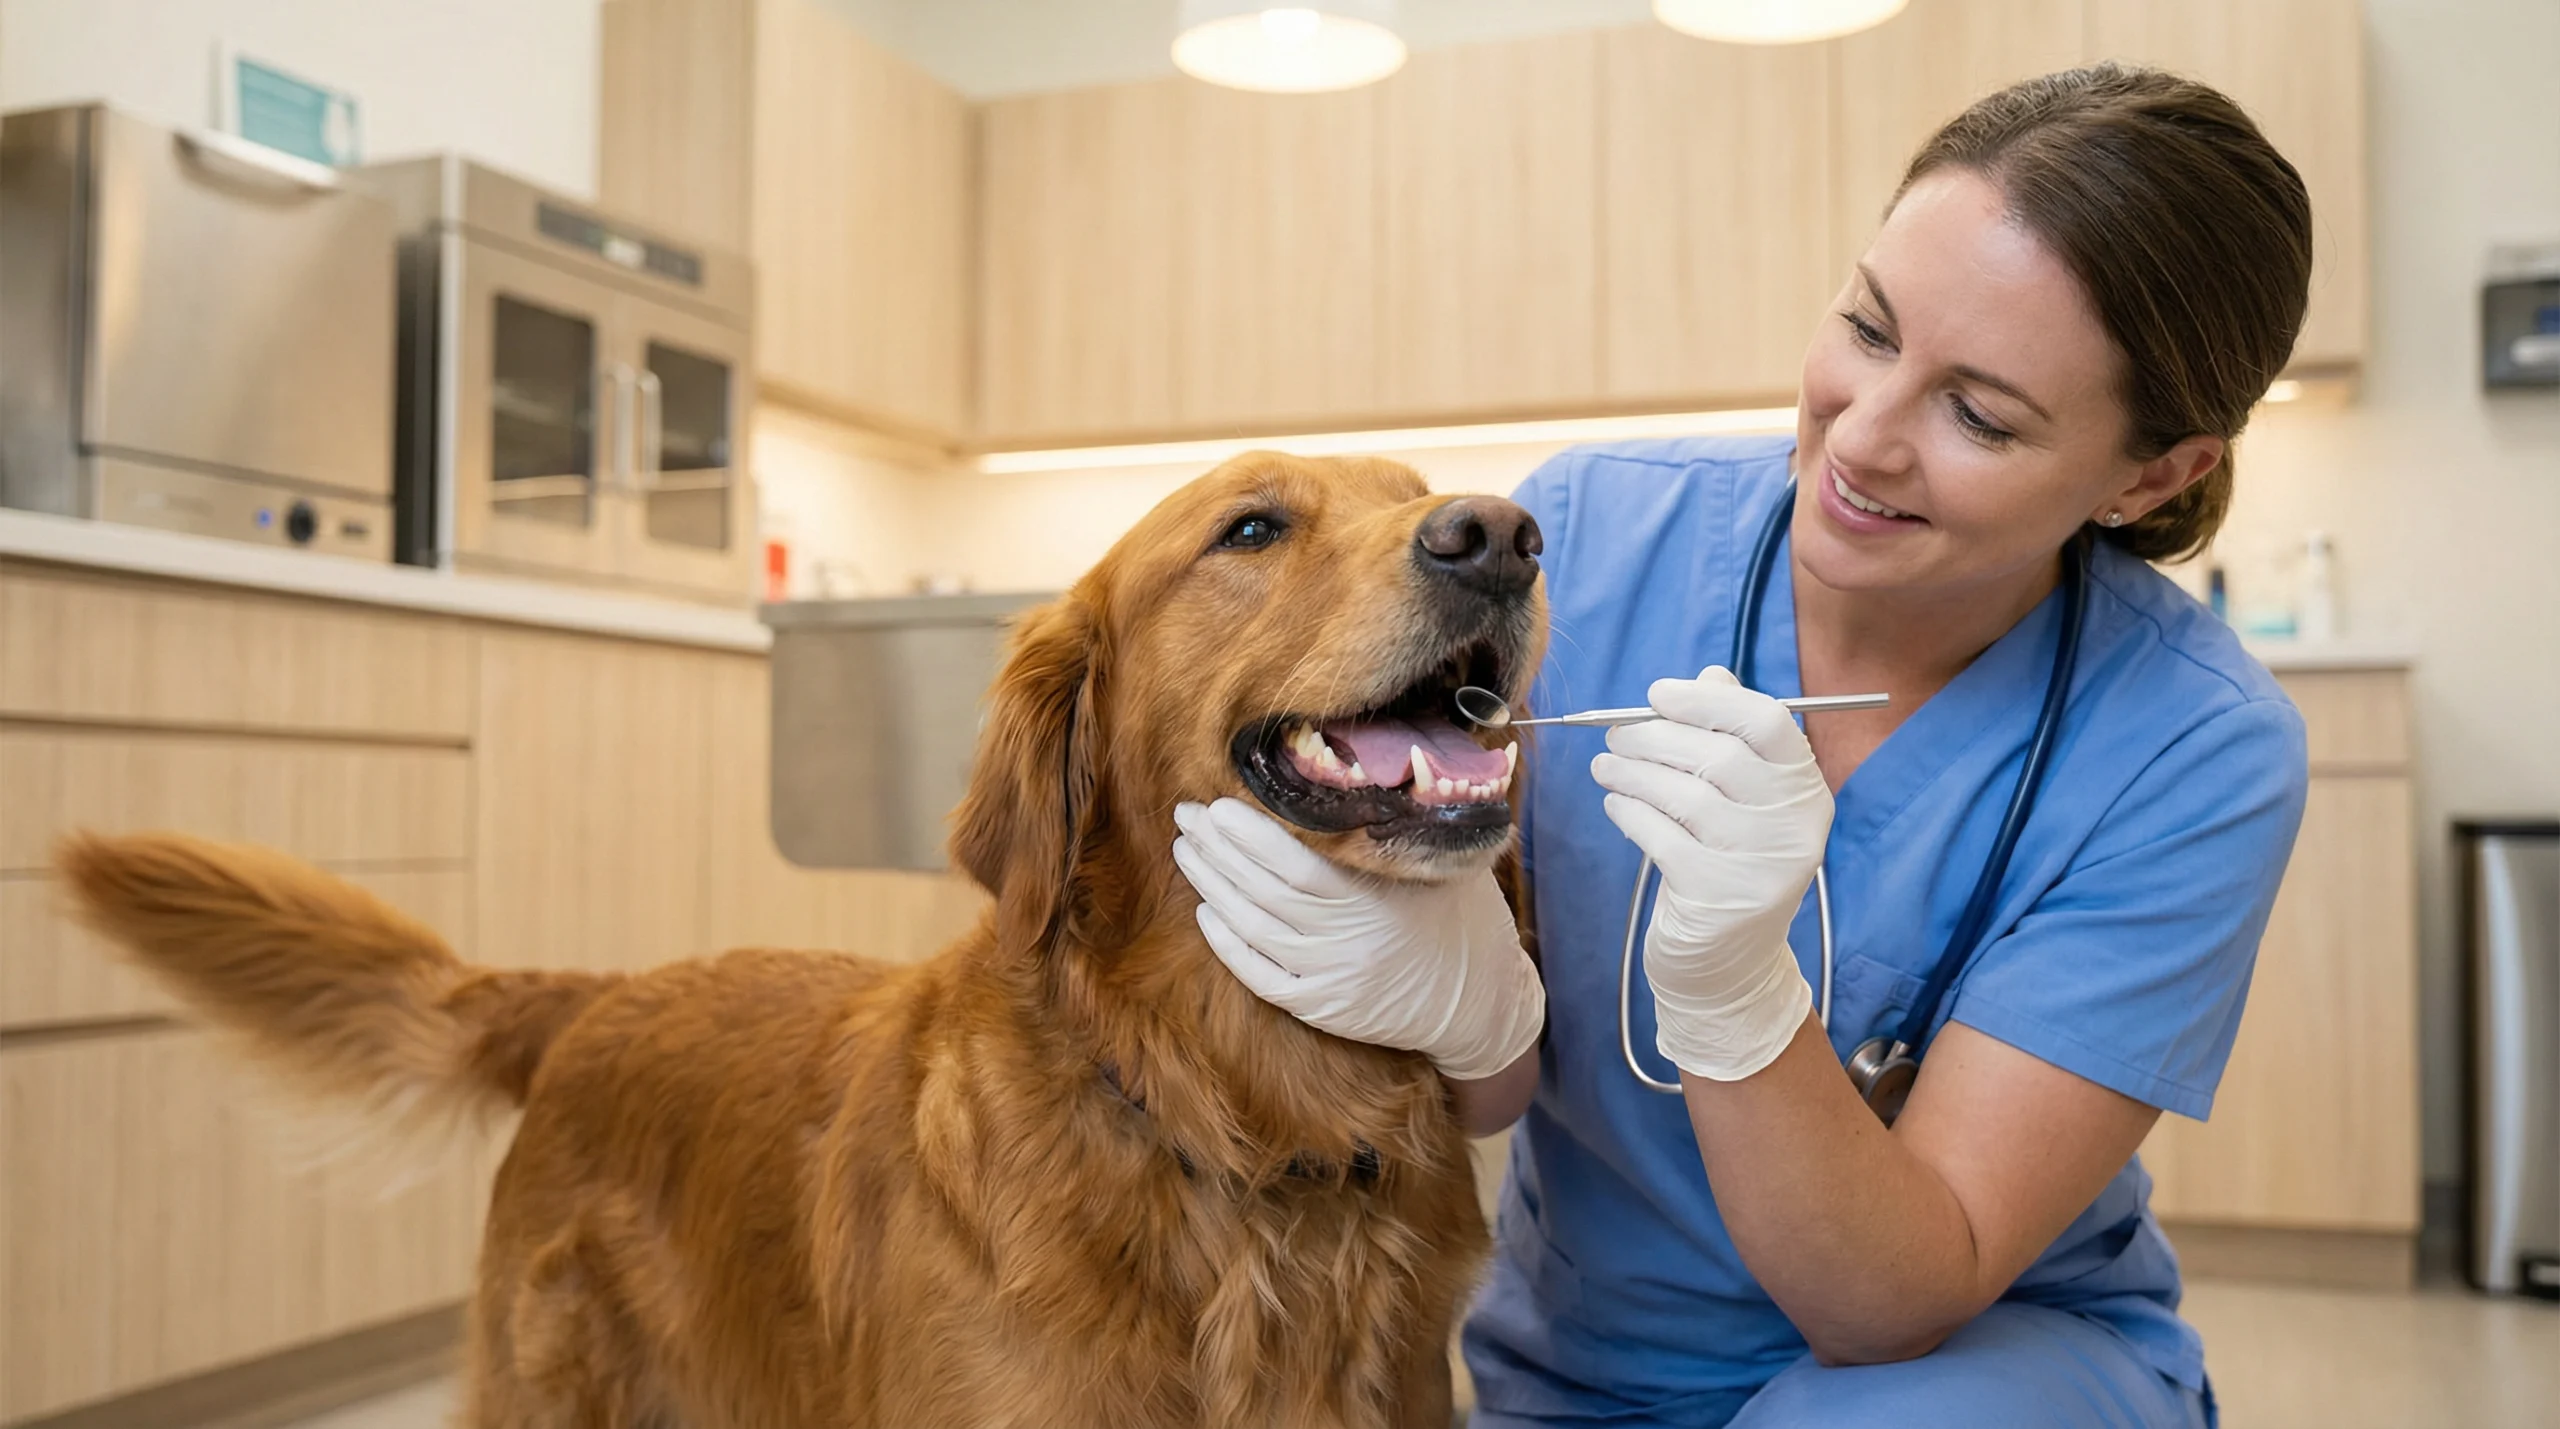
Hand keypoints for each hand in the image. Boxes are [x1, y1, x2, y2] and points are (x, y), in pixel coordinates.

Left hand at [1171, 799, 1544, 1080]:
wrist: (1480, 1003)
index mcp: (1374, 899)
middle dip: (1217, 850)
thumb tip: (1378, 762)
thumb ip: (1407, 826)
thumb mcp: (1448, 865)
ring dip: (1212, 887)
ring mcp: (1329, 979)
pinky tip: (1206, 913)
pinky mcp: (1320, 1008)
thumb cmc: (1464, 918)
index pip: (1294, 863)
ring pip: (1252, 929)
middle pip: (1262, 891)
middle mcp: (1346, 941)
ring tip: (1188, 851)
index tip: (1218, 805)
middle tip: (1188, 816)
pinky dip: (1227, 944)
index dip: (1249, 835)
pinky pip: (1259, 976)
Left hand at [1593, 667, 1831, 1080]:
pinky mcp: (1721, 898)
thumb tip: (1711, 674)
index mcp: (1806, 791)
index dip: (1708, 700)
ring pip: (1685, 795)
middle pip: (1718, 756)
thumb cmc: (1727, 865)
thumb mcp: (1741, 802)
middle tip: (1614, 735)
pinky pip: (1663, 837)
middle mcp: (1795, 827)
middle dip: (1653, 737)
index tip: (1657, 693)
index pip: (1767, 723)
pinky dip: (1631, 813)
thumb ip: (1730, 737)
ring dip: (1633, 772)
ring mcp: (1762, 866)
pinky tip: (1616, 805)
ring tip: (1605, 767)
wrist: (1729, 965)